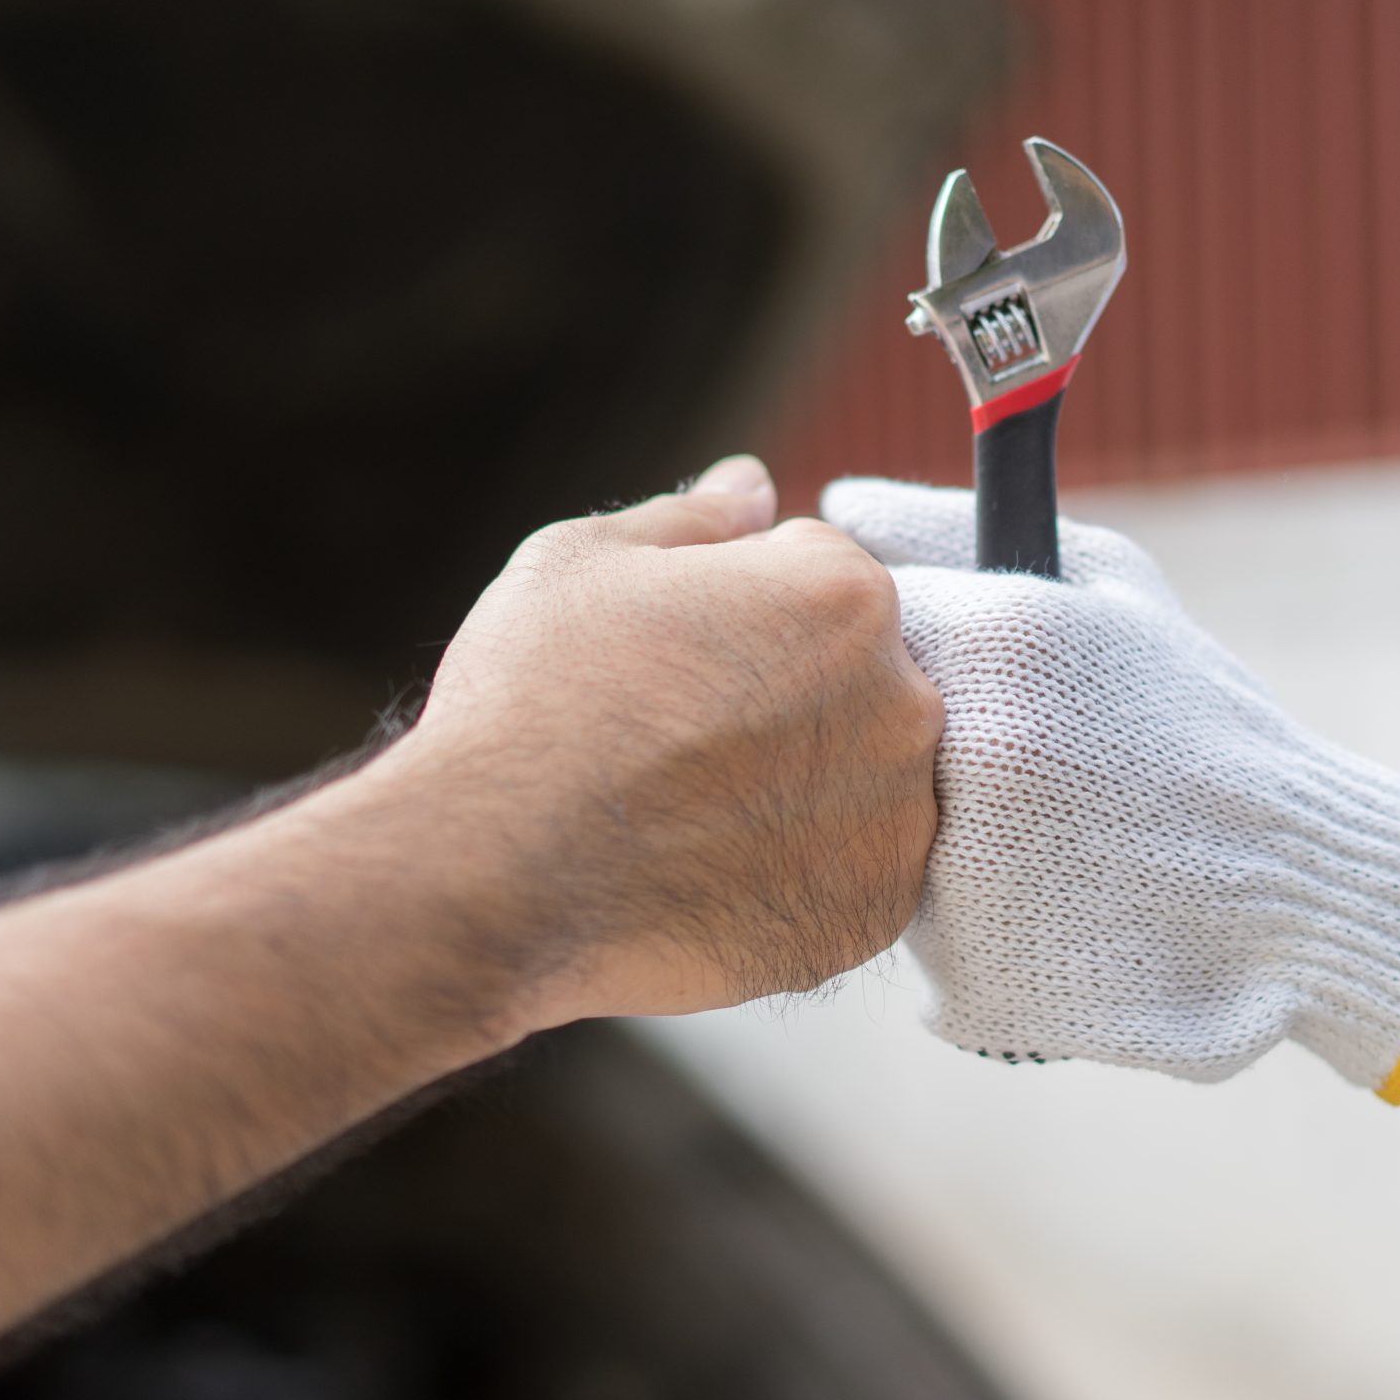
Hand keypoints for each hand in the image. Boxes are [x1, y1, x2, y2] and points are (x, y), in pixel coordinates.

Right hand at [397, 455, 942, 1031]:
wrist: (496, 880)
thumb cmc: (530, 705)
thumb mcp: (581, 565)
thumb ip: (690, 519)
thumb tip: (752, 485)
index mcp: (844, 593)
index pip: (821, 577)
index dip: (739, 612)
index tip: (672, 660)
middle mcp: (902, 702)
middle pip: (859, 676)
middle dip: (787, 693)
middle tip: (676, 738)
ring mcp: (897, 817)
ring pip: (863, 777)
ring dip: (802, 782)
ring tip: (689, 811)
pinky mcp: (876, 914)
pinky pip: (856, 872)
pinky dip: (801, 869)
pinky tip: (713, 868)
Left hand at [820, 478, 1399, 1101]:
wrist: (1298, 890)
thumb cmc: (1196, 718)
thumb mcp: (1107, 584)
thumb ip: (953, 528)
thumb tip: (834, 499)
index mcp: (995, 642)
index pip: (837, 623)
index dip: (870, 649)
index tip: (926, 667)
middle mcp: (963, 757)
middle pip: (829, 736)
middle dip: (877, 741)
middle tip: (994, 762)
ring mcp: (962, 873)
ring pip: (852, 838)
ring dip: (907, 832)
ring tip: (1028, 832)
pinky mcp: (963, 971)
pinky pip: (897, 927)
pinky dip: (945, 912)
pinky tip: (1029, 897)